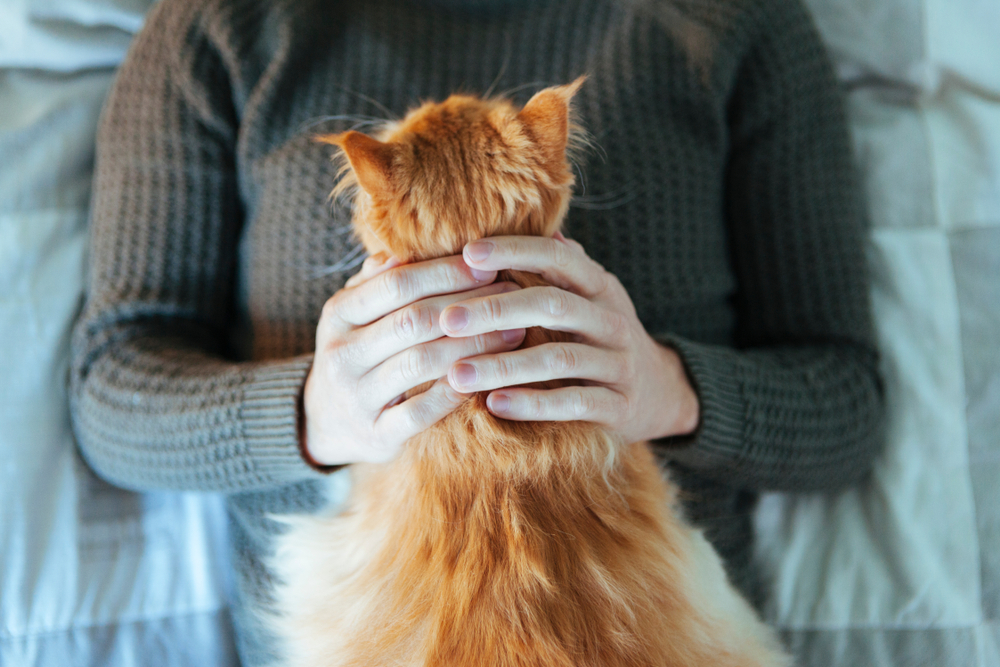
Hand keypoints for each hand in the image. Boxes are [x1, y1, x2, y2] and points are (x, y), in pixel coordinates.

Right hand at [302, 253, 525, 465]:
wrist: (324, 423)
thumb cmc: (357, 353)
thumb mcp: (354, 313)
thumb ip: (379, 280)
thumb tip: (409, 245)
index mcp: (337, 314)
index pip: (396, 284)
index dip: (446, 273)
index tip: (489, 266)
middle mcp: (342, 354)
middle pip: (413, 321)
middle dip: (469, 305)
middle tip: (512, 296)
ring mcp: (356, 397)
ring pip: (421, 364)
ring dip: (474, 345)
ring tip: (513, 331)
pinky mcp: (376, 436)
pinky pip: (421, 412)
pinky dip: (457, 393)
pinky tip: (489, 376)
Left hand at [439, 233, 698, 443]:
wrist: (661, 394)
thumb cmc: (602, 338)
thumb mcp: (589, 297)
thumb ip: (558, 265)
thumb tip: (522, 216)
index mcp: (600, 287)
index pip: (557, 258)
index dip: (515, 252)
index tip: (468, 254)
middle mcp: (612, 321)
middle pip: (553, 306)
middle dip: (496, 310)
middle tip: (447, 320)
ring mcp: (619, 365)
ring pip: (559, 360)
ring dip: (504, 366)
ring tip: (457, 374)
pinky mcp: (619, 407)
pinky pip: (574, 403)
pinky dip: (533, 405)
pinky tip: (494, 405)